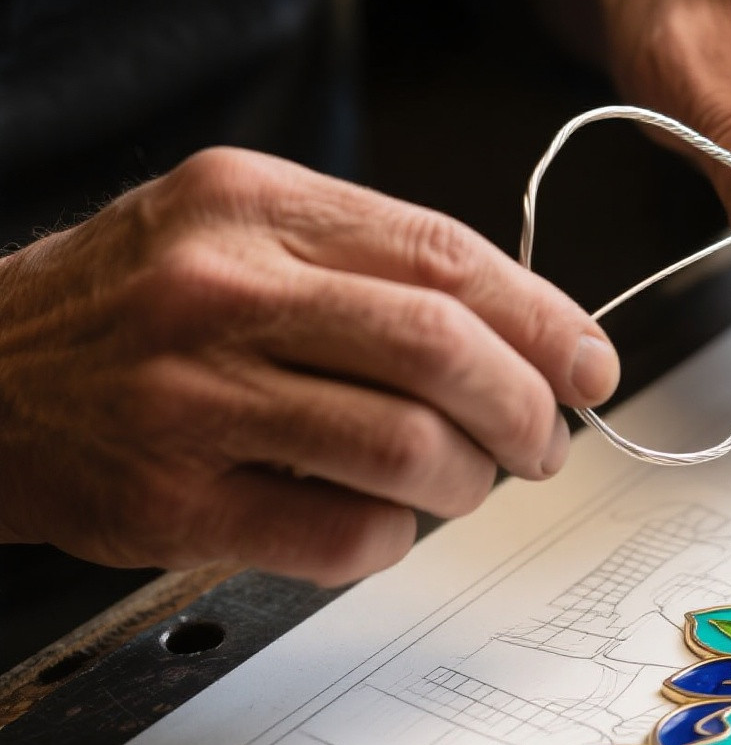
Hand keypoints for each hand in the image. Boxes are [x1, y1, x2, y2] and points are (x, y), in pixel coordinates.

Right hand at [0, 149, 618, 583]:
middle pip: (443, 350)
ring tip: (468, 484)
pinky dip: (393, 539)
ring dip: (469, 482)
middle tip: (547, 442)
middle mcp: (223, 290)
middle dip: (528, 410)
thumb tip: (521, 334)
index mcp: (254, 205)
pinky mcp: (173, 499)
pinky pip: (343, 534)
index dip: (545, 319)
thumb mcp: (236, 233)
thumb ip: (368, 267)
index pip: (448, 258)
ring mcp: (193, 398)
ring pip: (406, 448)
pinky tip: (383, 522)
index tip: (589, 363)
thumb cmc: (126, 310)